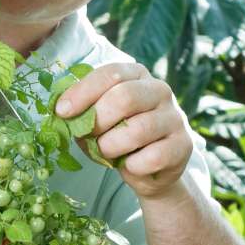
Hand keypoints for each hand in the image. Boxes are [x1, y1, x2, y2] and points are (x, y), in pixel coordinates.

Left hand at [55, 62, 193, 198]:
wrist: (149, 170)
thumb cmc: (117, 138)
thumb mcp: (96, 122)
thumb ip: (82, 113)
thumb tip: (61, 112)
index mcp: (137, 76)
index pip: (111, 73)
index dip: (83, 92)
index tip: (62, 111)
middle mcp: (160, 90)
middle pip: (125, 97)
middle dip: (98, 120)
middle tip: (88, 135)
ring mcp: (174, 117)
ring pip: (137, 130)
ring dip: (111, 146)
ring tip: (107, 152)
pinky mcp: (183, 145)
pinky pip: (151, 157)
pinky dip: (132, 166)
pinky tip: (130, 165)